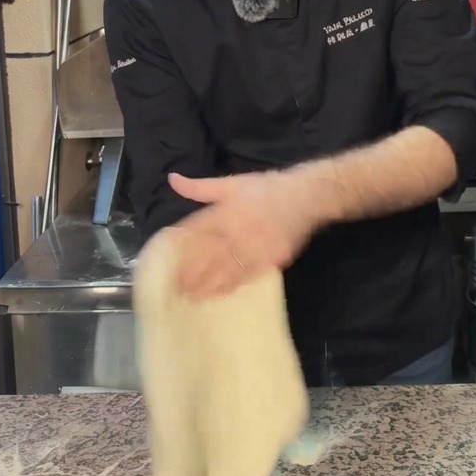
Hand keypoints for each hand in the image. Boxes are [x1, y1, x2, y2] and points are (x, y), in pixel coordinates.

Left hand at [167, 170, 324, 299]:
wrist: (306, 196)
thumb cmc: (267, 188)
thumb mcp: (231, 183)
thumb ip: (200, 187)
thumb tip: (172, 179)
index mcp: (225, 212)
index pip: (197, 232)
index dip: (181, 249)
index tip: (169, 263)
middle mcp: (238, 231)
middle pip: (209, 256)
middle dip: (192, 274)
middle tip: (176, 289)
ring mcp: (255, 247)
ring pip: (227, 269)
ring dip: (209, 284)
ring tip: (194, 296)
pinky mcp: (271, 258)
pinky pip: (249, 275)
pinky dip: (233, 285)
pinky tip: (222, 293)